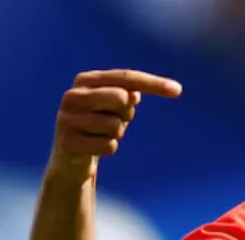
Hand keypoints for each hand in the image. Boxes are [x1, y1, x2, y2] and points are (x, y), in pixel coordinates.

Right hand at [48, 69, 181, 184]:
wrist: (72, 156)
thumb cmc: (100, 124)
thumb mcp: (118, 106)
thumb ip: (129, 93)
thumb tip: (133, 95)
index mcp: (85, 80)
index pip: (125, 77)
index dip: (152, 83)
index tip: (178, 90)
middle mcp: (72, 96)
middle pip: (121, 97)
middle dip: (126, 113)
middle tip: (116, 120)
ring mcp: (66, 119)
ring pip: (116, 125)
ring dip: (117, 134)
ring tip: (101, 135)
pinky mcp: (67, 143)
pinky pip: (109, 146)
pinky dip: (109, 149)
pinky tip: (94, 148)